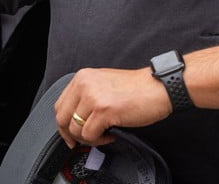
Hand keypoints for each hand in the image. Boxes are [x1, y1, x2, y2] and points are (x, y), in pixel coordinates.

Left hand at [53, 67, 171, 147]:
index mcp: (82, 77)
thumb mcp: (103, 84)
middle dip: (73, 135)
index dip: (64, 125)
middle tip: (88, 139)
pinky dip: (100, 140)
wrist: (159, 87)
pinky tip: (111, 134)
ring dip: (90, 138)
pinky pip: (90, 135)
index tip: (71, 135)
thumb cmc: (137, 89)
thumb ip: (87, 97)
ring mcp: (93, 96)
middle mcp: (84, 84)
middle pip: (63, 118)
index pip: (60, 105)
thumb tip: (75, 119)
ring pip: (75, 129)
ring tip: (104, 134)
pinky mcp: (103, 110)